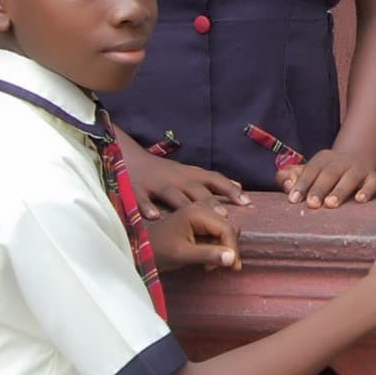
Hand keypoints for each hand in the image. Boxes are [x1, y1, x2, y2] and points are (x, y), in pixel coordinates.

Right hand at [121, 140, 245, 219]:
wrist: (128, 157)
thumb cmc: (164, 171)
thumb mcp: (189, 172)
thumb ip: (212, 182)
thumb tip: (240, 187)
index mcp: (190, 175)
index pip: (214, 180)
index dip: (230, 190)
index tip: (247, 202)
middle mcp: (176, 178)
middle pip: (196, 189)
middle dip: (210, 201)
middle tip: (225, 215)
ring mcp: (155, 183)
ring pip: (171, 194)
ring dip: (184, 204)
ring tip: (195, 216)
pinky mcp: (135, 189)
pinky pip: (140, 198)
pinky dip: (146, 206)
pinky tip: (153, 217)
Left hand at [145, 203, 241, 272]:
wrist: (139, 249)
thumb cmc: (158, 251)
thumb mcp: (182, 254)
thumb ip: (209, 255)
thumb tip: (233, 258)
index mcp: (197, 212)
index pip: (228, 228)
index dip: (232, 248)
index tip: (231, 267)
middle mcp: (201, 207)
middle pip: (229, 227)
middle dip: (229, 248)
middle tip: (220, 267)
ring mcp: (200, 211)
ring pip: (226, 228)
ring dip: (223, 247)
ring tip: (211, 263)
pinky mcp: (199, 219)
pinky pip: (218, 230)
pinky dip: (217, 244)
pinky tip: (208, 256)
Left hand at [279, 149, 375, 208]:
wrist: (358, 162)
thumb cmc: (326, 175)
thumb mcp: (308, 172)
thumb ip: (291, 177)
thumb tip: (286, 185)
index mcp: (324, 158)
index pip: (311, 169)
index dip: (302, 183)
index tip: (293, 199)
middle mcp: (342, 161)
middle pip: (330, 173)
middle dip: (320, 188)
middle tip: (312, 204)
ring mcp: (359, 168)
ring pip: (350, 178)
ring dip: (340, 190)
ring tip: (331, 204)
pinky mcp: (373, 178)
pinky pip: (372, 183)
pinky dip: (367, 191)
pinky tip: (360, 200)